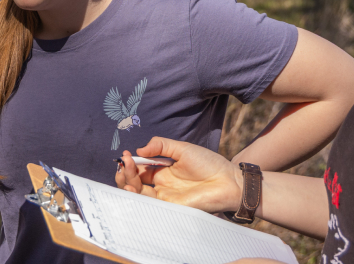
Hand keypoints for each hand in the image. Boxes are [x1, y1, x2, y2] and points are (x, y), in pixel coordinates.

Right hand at [113, 137, 241, 212]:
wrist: (228, 181)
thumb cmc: (209, 163)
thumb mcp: (182, 148)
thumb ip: (161, 145)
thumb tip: (139, 149)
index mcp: (163, 170)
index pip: (140, 168)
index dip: (131, 162)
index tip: (126, 155)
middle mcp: (161, 184)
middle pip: (135, 182)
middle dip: (126, 173)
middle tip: (125, 163)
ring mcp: (165, 196)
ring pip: (138, 194)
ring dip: (127, 183)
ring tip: (125, 172)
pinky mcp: (170, 207)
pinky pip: (149, 205)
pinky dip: (136, 197)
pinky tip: (132, 187)